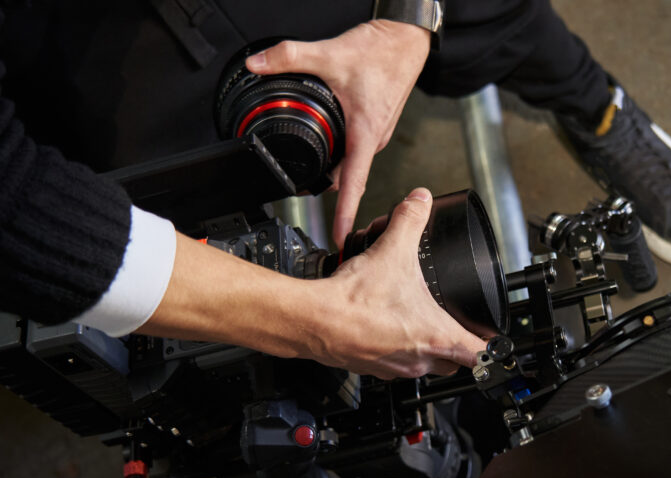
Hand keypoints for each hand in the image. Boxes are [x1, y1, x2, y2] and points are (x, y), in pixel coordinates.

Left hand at [245, 21, 430, 246]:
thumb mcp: (330, 54)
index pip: (354, 185)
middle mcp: (373, 140)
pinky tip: (329, 141)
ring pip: (350, 163)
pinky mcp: (374, 125)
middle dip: (328, 193)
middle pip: (347, 178)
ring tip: (316, 172)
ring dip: (335, 171)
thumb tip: (258, 63)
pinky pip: (356, 149)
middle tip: (307, 199)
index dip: (345, 215)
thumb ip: (290, 57)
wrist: (407, 41)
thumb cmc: (383, 53)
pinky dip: (342, 153)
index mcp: (365, 134)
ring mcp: (375, 134)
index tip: (340, 239)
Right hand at [310, 188, 485, 377]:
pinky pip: (392, 365)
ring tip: (415, 323)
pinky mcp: (371, 368)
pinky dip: (394, 349)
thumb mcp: (392, 250)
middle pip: (453, 364)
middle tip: (452, 328)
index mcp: (436, 337)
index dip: (491, 346)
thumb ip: (410, 221)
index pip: (480, 355)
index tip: (492, 340)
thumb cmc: (355, 301)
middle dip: (455, 348)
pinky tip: (384, 327)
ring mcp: (394, 368)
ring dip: (423, 348)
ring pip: (422, 367)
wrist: (315, 321)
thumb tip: (420, 201)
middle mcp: (418, 360)